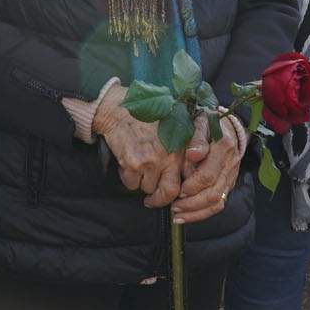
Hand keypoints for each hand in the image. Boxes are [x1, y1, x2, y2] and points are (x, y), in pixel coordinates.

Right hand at [94, 86, 183, 208]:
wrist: (119, 109)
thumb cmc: (147, 116)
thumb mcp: (173, 126)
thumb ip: (184, 147)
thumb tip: (188, 173)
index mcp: (182, 146)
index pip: (190, 178)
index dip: (182, 190)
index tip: (175, 192)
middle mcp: (169, 155)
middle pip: (170, 192)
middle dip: (160, 200)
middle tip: (153, 200)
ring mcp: (151, 161)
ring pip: (148, 188)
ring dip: (142, 184)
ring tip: (139, 170)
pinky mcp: (133, 164)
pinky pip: (132, 184)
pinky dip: (129, 179)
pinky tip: (128, 165)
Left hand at [170, 114, 242, 224]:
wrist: (228, 125)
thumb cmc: (209, 122)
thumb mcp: (201, 122)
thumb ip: (197, 138)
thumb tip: (192, 155)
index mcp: (223, 147)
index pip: (208, 174)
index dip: (193, 185)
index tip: (178, 190)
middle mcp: (230, 164)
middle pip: (213, 193)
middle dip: (191, 204)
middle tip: (173, 207)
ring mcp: (231, 176)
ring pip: (217, 202)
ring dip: (195, 212)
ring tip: (176, 215)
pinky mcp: (228, 184)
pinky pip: (218, 204)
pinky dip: (201, 213)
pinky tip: (185, 216)